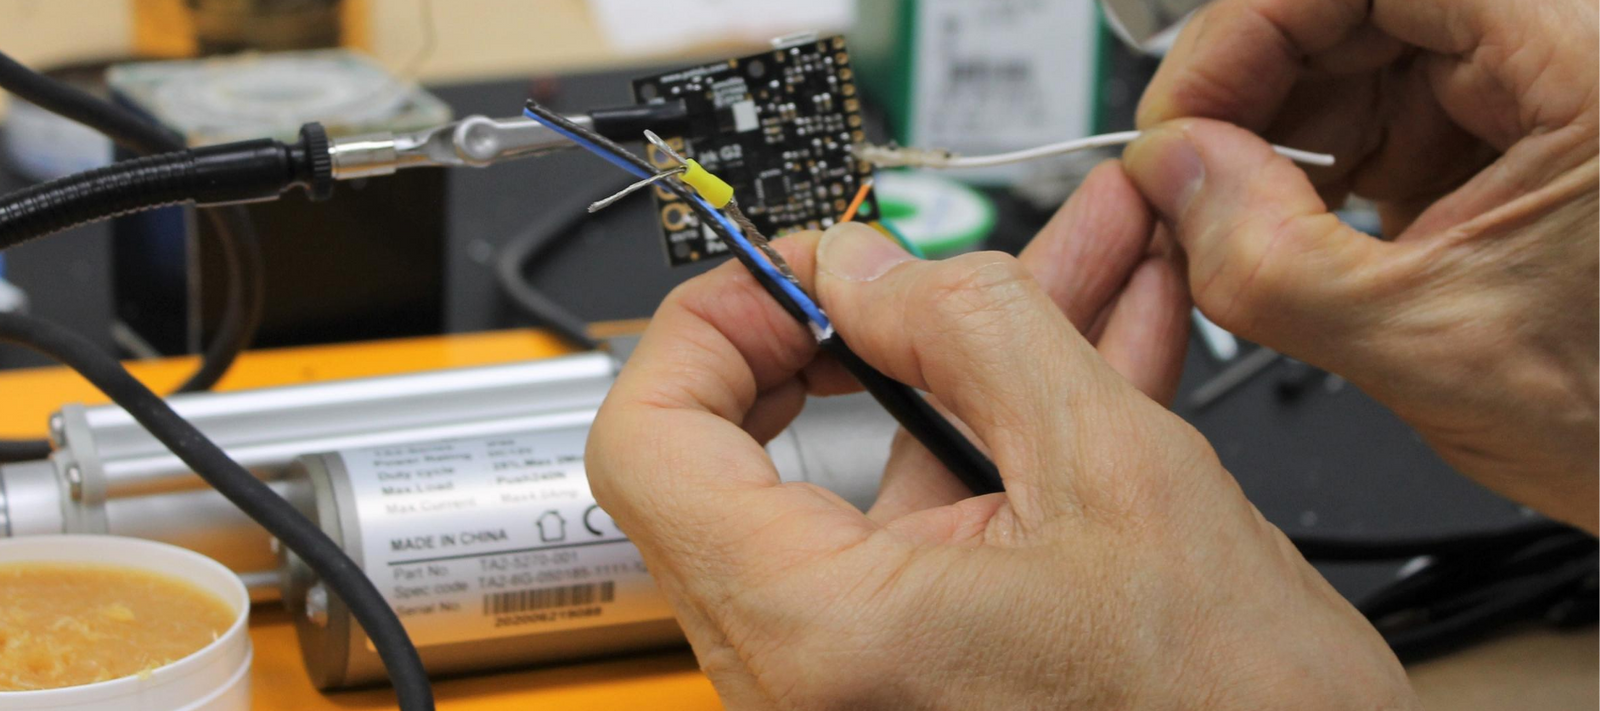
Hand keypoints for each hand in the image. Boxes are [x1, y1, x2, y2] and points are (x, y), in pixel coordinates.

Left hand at [586, 166, 1413, 708]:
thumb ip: (974, 329)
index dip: (712, 325)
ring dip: (966, 371)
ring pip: (867, 483)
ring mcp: (857, 684)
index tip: (800, 271)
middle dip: (868, 325)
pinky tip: (1085, 356)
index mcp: (820, 637)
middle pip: (756, 455)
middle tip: (926, 267)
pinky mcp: (917, 677)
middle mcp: (807, 681)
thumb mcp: (1118, 470)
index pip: (648, 443)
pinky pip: (922, 533)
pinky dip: (992, 445)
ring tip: (1070, 274)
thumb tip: (874, 266)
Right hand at [1123, 0, 1598, 531]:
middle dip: (1259, 87)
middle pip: (1362, 3)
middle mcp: (1577, 47)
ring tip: (1252, 219)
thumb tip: (1171, 173)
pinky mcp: (1535, 126)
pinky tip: (1312, 226)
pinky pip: (1404, 104)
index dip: (1248, 30)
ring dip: (1291, 130)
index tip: (1183, 118)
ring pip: (1372, 49)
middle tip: (1195, 174)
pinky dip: (1336, 162)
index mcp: (1588, 57)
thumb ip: (1265, 260)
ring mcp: (1557, 84)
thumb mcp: (1425, 345)